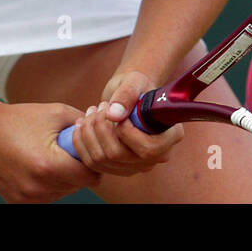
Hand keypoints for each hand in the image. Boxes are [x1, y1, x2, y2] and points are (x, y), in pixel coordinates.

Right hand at [0, 101, 102, 202]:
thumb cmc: (20, 119)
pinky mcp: (17, 202)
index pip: (90, 178)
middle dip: (76, 169)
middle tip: (63, 149)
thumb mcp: (57, 113)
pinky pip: (45, 196)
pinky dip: (46, 184)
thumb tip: (106, 133)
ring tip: (47, 156)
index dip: (92, 162)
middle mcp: (38, 187)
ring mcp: (26, 198)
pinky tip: (35, 165)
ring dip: (62, 178)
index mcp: (50, 166)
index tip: (85, 150)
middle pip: (77, 186)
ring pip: (62, 193)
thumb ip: (85, 125)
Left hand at [67, 70, 184, 175]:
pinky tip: (82, 124)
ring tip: (90, 111)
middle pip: (119, 156)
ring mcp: (137, 165)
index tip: (116, 111)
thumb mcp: (134, 82)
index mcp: (170, 137)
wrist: (128, 94)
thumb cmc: (136, 85)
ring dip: (88, 133)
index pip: (148, 149)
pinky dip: (81, 144)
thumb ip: (126, 95)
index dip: (126, 132)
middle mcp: (156, 156)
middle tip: (98, 107)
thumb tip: (113, 115)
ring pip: (102, 160)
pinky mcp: (118, 168)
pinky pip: (93, 164)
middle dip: (101, 128)